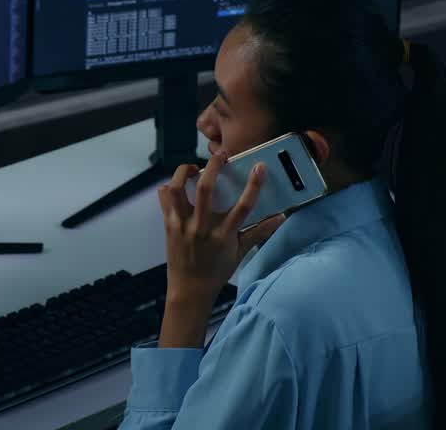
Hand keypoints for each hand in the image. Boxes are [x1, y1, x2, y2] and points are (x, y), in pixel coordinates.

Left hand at [154, 152, 285, 347]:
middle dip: (213, 166)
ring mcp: (182, 225)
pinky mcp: (168, 225)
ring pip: (177, 189)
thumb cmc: (217, 270)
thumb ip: (259, 232)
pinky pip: (164, 199)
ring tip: (193, 168)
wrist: (189, 290)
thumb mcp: (241, 253)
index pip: (242, 207)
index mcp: (223, 235)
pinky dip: (169, 187)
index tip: (259, 167)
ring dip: (183, 172)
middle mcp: (202, 227)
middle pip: (205, 189)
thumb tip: (281, 217)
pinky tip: (178, 185)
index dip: (253, 185)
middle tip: (221, 155)